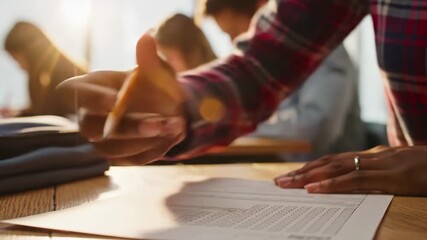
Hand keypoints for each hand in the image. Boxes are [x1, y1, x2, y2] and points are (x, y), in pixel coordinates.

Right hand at [57, 34, 185, 164]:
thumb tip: (148, 37)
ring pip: (114, 150)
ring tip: (177, 127)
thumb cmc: (149, 83)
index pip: (76, 95)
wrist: (162, 106)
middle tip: (161, 123)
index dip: (93, 99)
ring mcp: (99, 142)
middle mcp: (86, 118)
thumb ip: (149, 57)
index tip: (116, 99)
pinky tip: (175, 137)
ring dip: (147, 141)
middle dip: (130, 127)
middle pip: (93, 129)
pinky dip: (156, 150)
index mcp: (84, 89)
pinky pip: (132, 161)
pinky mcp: (118, 159)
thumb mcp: (153, 69)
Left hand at [274, 145, 426, 195]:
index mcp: (371, 156)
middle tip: (278, 181)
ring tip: (287, 184)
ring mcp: (380, 163)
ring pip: (335, 168)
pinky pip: (356, 179)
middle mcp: (370, 156)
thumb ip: (376, 172)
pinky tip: (314, 188)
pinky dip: (332, 183)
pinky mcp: (391, 176)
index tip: (290, 175)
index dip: (310, 167)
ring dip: (308, 176)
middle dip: (300, 172)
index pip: (333, 160)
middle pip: (327, 162)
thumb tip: (354, 179)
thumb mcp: (398, 169)